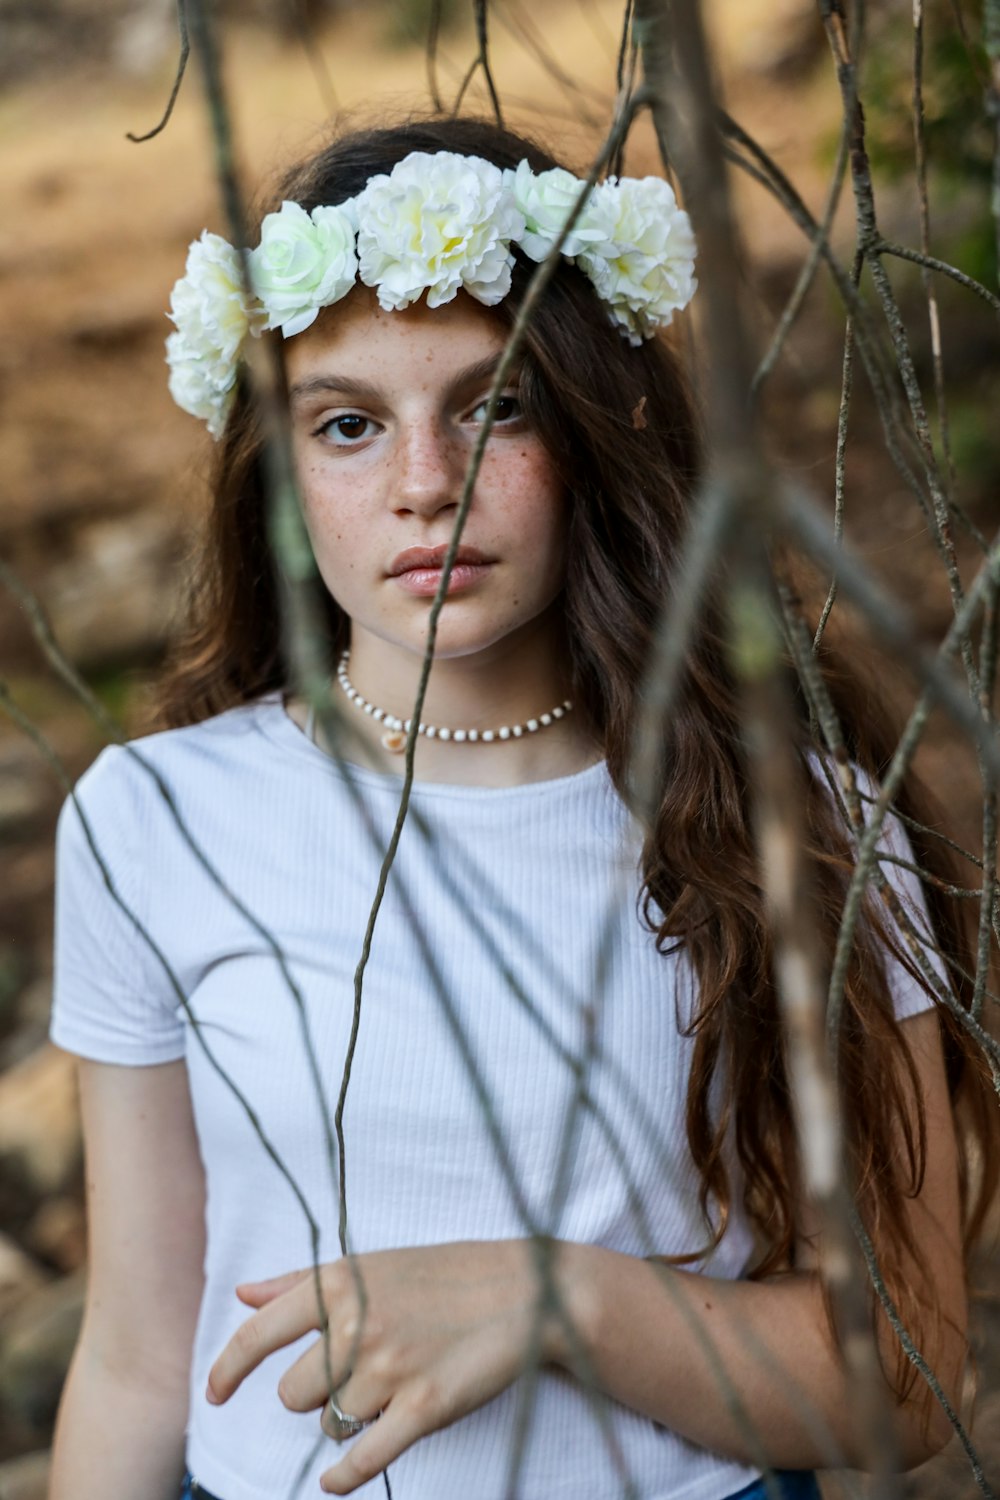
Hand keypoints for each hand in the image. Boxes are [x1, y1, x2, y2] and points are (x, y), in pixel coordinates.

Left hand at [206, 1239, 574, 1494]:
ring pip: (330, 1423)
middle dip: (314, 1394)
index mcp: (339, 1285)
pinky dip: (343, 1477)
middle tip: (353, 1374)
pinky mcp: (423, 1408)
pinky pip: (363, 1459)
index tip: (214, 1395)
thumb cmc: (446, 1274)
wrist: (527, 1290)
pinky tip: (335, 1481)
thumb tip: (244, 1293)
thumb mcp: (372, 1264)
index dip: (227, 1370)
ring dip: (347, 1418)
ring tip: (386, 1389)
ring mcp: (389, 1368)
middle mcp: (356, 1326)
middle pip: (292, 1394)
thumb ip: (302, 1280)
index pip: (258, 1334)